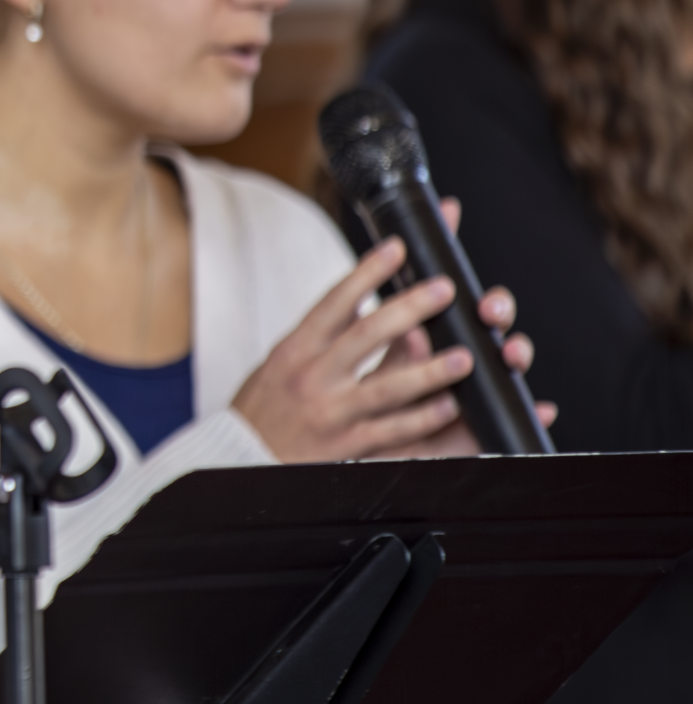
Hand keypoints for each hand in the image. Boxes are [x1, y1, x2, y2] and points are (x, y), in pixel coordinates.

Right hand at [234, 201, 554, 462]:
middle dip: (409, 308)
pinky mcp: (346, 447)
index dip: (367, 272)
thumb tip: (363, 296)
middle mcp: (312, 376)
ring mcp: (331, 412)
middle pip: (366, 335)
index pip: (334, 301)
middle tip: (444, 288)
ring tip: (464, 355)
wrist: (239, 456)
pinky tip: (449, 406)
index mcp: (295, 348)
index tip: (396, 248)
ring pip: (387, 388)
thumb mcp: (282, 358)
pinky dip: (423, 418)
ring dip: (430, 371)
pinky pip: (392, 431)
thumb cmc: (265, 404)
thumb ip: (323, 333)